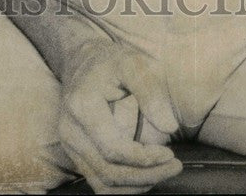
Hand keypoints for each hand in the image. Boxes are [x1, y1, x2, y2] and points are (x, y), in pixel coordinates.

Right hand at [58, 39, 182, 193]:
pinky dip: (124, 186)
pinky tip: (146, 175)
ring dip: (137, 185)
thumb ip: (150, 92)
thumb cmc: (112, 62)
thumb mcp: (133, 63)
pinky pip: (99, 182)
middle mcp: (71, 131)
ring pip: (103, 184)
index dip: (143, 158)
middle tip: (175, 166)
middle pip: (109, 172)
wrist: (83, 62)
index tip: (170, 154)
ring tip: (163, 171)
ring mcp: (71, 146)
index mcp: (82, 106)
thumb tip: (169, 126)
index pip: (113, 149)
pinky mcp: (77, 155)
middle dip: (146, 176)